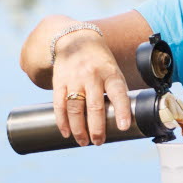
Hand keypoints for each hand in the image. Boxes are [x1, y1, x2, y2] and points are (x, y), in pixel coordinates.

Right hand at [52, 31, 131, 145]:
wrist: (75, 39)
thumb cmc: (99, 62)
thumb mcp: (113, 71)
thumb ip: (116, 92)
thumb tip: (122, 121)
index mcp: (110, 73)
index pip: (118, 93)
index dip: (122, 111)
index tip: (123, 127)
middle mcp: (92, 76)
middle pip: (94, 106)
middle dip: (96, 128)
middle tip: (98, 142)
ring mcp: (74, 79)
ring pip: (75, 109)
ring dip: (79, 129)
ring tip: (83, 142)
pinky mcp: (59, 81)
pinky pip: (59, 105)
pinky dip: (62, 121)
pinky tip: (66, 132)